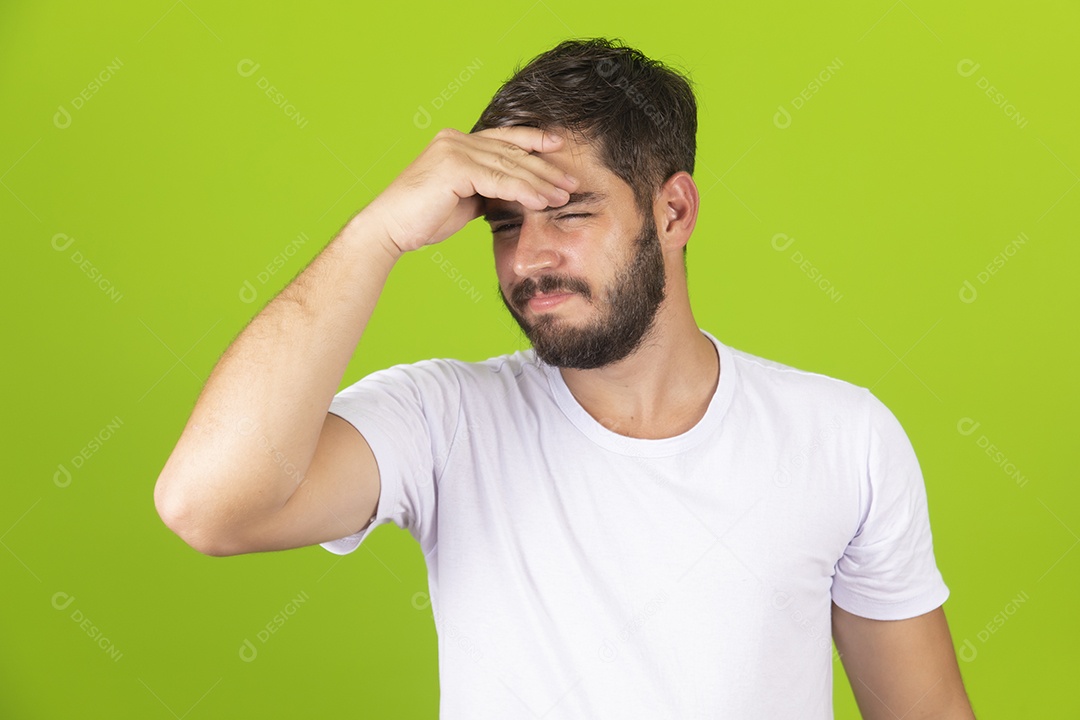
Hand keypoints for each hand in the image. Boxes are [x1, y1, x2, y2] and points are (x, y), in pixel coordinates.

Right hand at [363, 126, 578, 253]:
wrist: (389, 230)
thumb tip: (516, 194)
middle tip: (572, 181)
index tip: (559, 146)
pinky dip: (523, 191)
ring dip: (540, 182)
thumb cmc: (422, 219)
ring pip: (509, 166)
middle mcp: (455, 139)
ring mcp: (454, 150)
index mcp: (456, 141)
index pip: (503, 138)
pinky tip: (542, 201)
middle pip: (511, 152)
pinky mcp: (454, 167)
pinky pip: (499, 180)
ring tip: (563, 195)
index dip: (533, 140)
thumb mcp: (464, 199)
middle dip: (545, 168)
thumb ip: (487, 189)